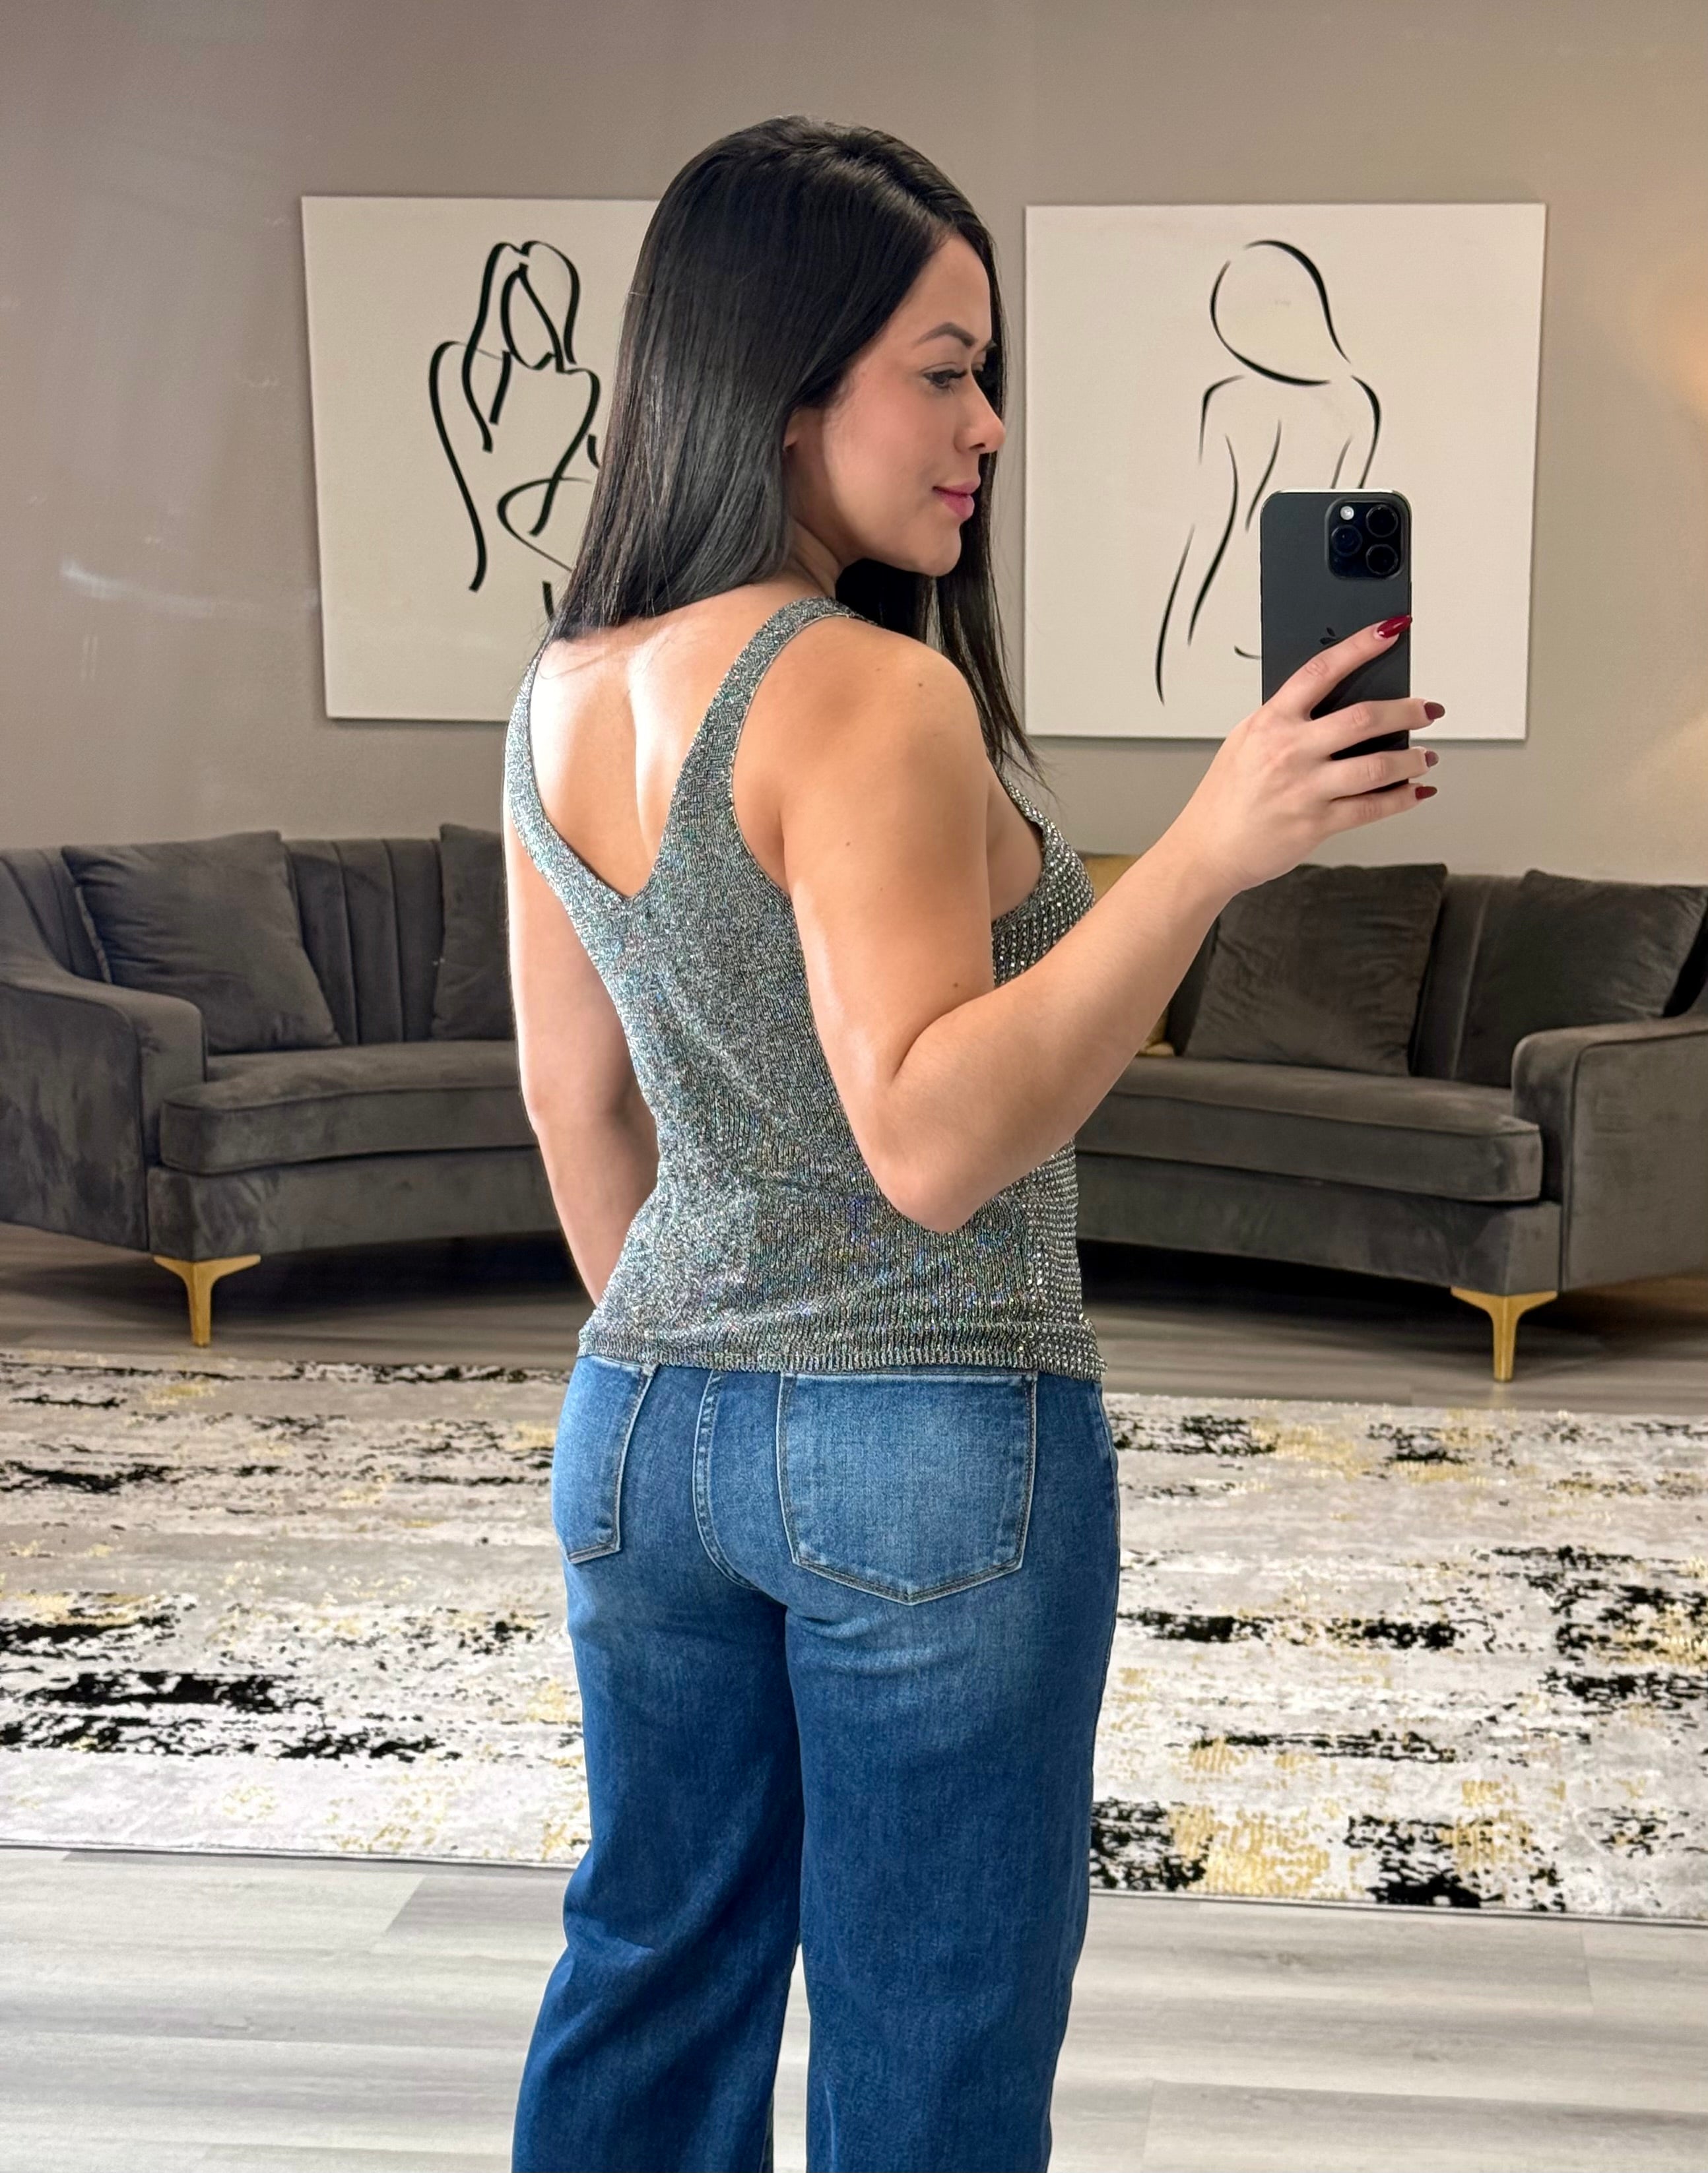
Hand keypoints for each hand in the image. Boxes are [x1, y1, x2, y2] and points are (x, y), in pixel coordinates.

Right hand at [1170, 617, 1441, 900]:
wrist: (1208, 848)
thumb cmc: (1226, 796)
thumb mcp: (1246, 741)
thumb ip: (1286, 720)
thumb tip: (1337, 701)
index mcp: (1270, 722)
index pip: (1321, 671)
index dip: (1360, 646)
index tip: (1391, 630)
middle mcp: (1289, 751)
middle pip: (1363, 718)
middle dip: (1407, 711)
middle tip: (1427, 709)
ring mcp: (1305, 789)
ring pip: (1376, 766)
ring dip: (1412, 759)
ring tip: (1425, 756)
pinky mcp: (1316, 824)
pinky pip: (1372, 807)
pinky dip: (1402, 798)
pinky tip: (1415, 791)